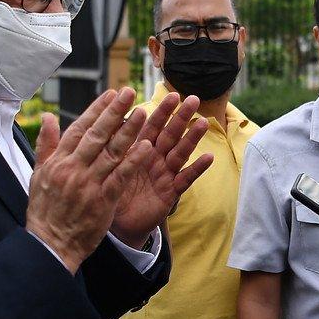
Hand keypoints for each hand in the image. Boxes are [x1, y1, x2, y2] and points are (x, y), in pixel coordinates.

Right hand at [26, 89, 152, 270]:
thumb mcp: (38, 174)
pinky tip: (147, 147)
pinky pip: (121, 177)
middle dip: (115, 112)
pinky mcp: (102, 200)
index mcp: (58, 161)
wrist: (50, 244)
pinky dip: (134, 161)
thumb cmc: (45, 209)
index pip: (79, 128)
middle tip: (130, 93)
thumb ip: (46, 144)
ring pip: (112, 152)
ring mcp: (88, 184)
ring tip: (144, 113)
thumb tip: (46, 117)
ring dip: (129, 131)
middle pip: (97, 135)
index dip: (97, 109)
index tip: (112, 93)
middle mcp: (73, 168)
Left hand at [109, 93, 213, 247]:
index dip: (162, 111)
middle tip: (194, 99)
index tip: (172, 95)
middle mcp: (155, 159)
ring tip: (203, 122)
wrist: (118, 223)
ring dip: (192, 138)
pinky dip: (197, 168)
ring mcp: (165, 175)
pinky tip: (209, 157)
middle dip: (181, 117)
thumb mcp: (110, 165)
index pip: (152, 126)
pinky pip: (185, 179)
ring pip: (180, 153)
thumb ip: (113, 144)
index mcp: (140, 150)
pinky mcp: (171, 193)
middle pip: (170, 135)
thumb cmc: (113, 191)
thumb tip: (111, 117)